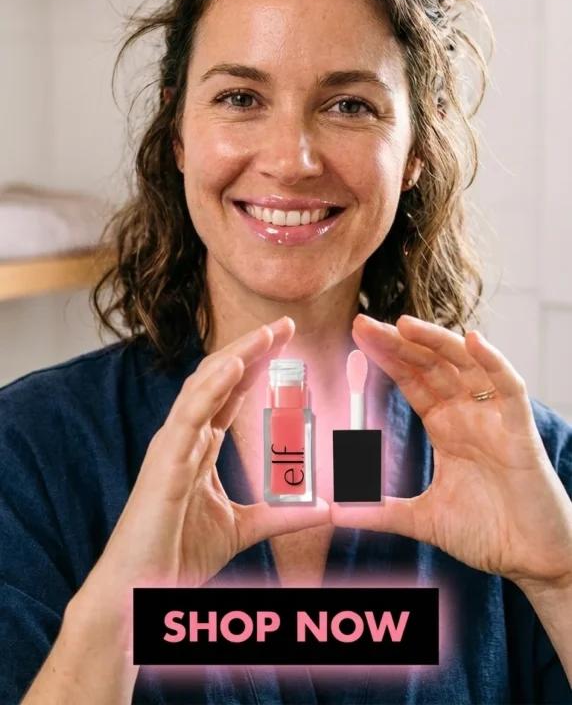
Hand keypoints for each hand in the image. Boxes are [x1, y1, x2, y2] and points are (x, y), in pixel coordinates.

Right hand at [76, 317, 328, 636]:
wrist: (140, 592)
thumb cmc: (178, 554)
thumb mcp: (243, 529)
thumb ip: (282, 515)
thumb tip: (326, 507)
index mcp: (200, 446)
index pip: (232, 392)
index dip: (258, 362)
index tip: (287, 338)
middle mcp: (186, 437)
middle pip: (220, 379)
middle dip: (252, 348)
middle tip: (286, 323)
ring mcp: (173, 447)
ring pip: (204, 387)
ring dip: (236, 356)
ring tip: (265, 333)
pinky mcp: (164, 464)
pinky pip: (188, 417)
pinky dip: (211, 388)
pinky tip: (233, 367)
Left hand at [331, 314, 571, 587]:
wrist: (531, 560)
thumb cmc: (487, 533)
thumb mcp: (422, 519)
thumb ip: (379, 511)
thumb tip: (335, 511)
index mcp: (445, 425)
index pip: (411, 379)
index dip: (386, 356)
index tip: (357, 335)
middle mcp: (468, 413)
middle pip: (430, 364)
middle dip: (397, 342)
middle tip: (363, 322)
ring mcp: (494, 418)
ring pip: (465, 364)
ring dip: (436, 341)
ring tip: (403, 323)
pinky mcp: (520, 432)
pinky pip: (509, 387)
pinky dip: (494, 361)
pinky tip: (473, 340)